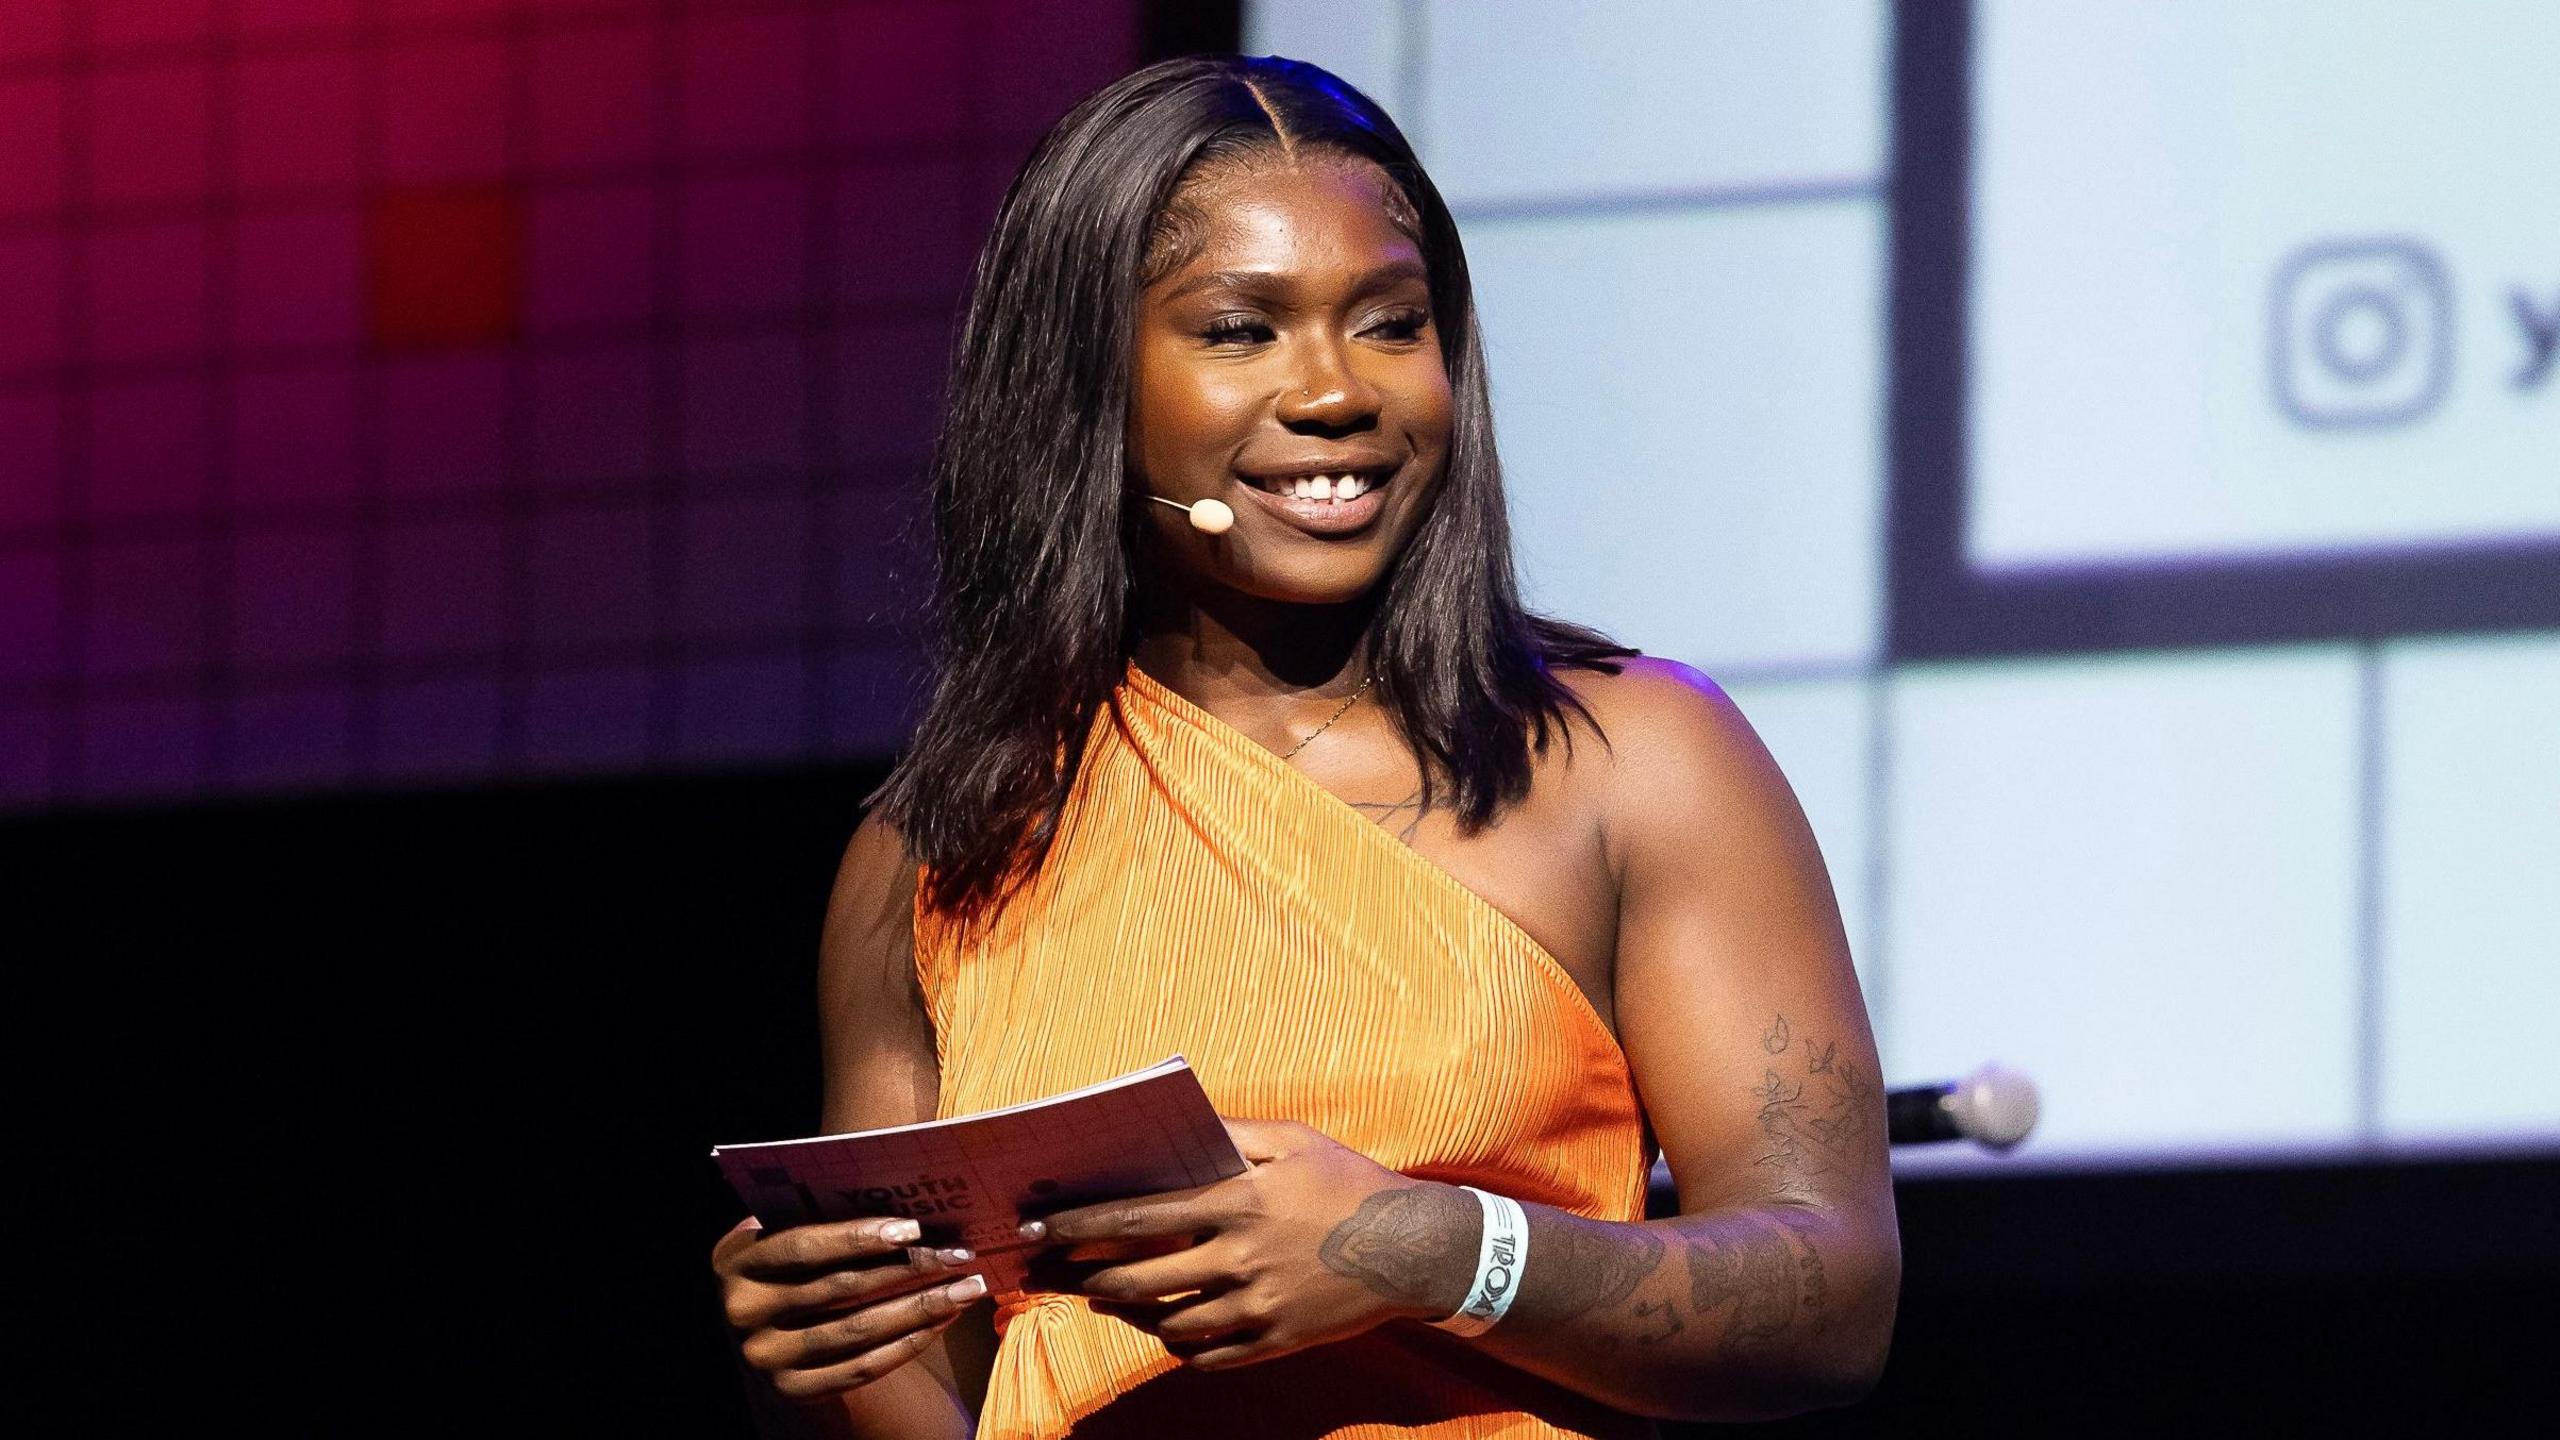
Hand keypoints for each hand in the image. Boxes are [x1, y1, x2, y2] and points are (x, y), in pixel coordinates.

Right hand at [713, 1214, 987, 1400]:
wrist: (770, 1326)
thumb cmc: (795, 1260)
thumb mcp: (790, 1231)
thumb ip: (824, 1215)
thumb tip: (908, 1198)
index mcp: (735, 1260)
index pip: (802, 1246)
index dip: (857, 1237)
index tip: (914, 1227)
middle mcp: (742, 1311)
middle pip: (838, 1289)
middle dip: (907, 1268)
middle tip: (959, 1254)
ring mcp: (765, 1356)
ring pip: (856, 1331)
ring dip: (920, 1308)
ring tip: (966, 1287)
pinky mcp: (792, 1389)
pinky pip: (860, 1369)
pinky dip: (907, 1343)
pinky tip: (942, 1320)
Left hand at [1029, 1119, 1477, 1369]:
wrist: (1415, 1250)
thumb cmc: (1349, 1183)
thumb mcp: (1294, 1140)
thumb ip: (1231, 1132)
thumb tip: (1180, 1124)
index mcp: (1238, 1201)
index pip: (1138, 1216)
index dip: (1080, 1224)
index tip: (1040, 1227)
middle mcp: (1240, 1257)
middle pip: (1138, 1279)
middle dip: (1085, 1277)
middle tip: (1053, 1273)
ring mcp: (1258, 1306)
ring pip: (1168, 1322)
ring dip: (1126, 1313)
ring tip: (1103, 1299)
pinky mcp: (1276, 1340)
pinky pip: (1208, 1355)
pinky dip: (1178, 1344)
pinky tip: (1166, 1328)